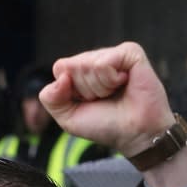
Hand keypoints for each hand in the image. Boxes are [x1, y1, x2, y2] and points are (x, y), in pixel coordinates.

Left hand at [40, 42, 174, 158]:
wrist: (135, 134)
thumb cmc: (106, 126)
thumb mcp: (68, 118)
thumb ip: (50, 99)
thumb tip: (60, 75)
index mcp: (82, 71)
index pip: (60, 68)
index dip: (69, 91)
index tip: (88, 102)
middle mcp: (97, 59)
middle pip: (73, 66)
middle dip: (86, 90)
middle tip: (105, 99)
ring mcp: (114, 54)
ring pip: (88, 64)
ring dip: (100, 87)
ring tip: (116, 93)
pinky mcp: (130, 52)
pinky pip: (105, 62)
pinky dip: (111, 80)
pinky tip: (124, 84)